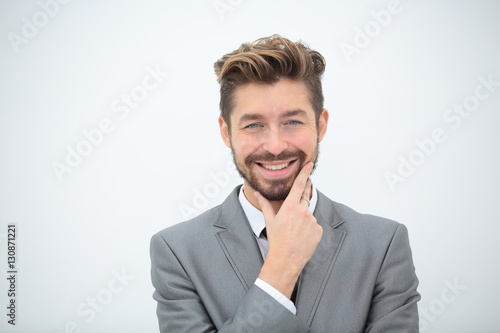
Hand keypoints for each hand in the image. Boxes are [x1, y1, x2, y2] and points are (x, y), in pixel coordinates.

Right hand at [254, 162, 322, 298]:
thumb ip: (265, 204)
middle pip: (306, 195)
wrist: (286, 259)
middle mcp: (303, 211)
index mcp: (290, 206)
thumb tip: (258, 194)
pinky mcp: (318, 230)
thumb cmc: (276, 240)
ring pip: (309, 213)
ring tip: (295, 230)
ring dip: (303, 218)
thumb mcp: (270, 220)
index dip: (305, 173)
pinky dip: (309, 228)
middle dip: (305, 192)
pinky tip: (302, 237)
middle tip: (303, 193)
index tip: (310, 165)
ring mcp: (312, 220)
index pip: (299, 185)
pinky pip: (314, 225)